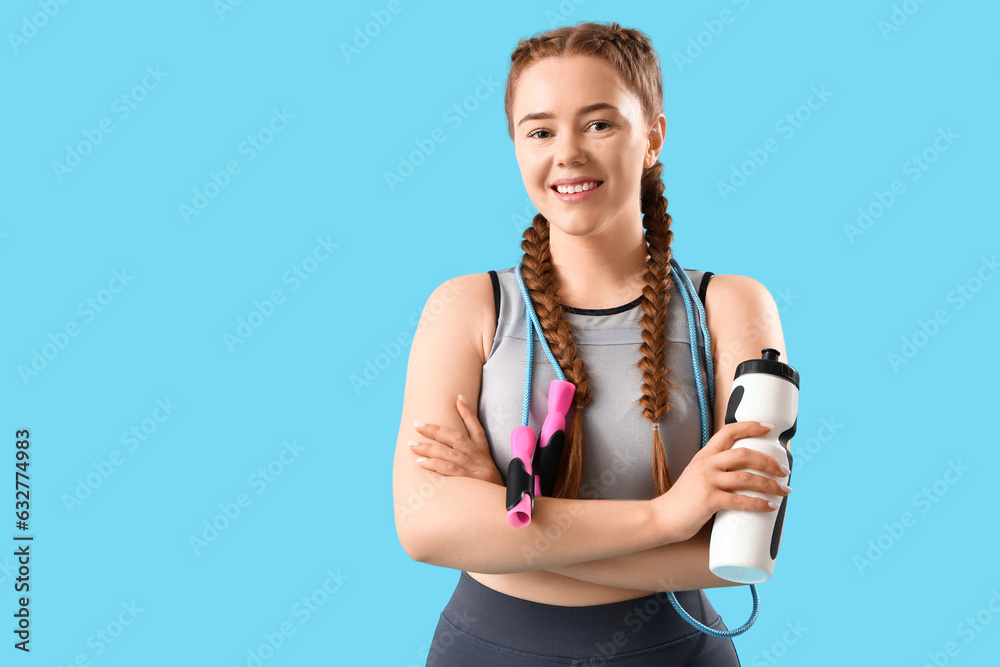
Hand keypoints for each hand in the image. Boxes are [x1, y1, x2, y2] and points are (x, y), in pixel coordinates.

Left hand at [410, 395, 503, 485]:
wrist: (508, 512)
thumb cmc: (493, 494)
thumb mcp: (488, 475)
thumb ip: (475, 464)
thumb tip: (455, 458)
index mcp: (485, 455)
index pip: (477, 429)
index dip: (468, 413)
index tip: (458, 398)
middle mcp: (480, 459)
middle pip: (456, 438)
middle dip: (435, 430)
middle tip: (417, 425)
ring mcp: (476, 470)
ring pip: (450, 453)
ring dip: (429, 447)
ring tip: (412, 445)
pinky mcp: (472, 482)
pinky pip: (451, 471)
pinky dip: (435, 465)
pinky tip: (421, 462)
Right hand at [650, 421, 790, 542]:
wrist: (661, 517)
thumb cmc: (683, 501)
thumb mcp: (697, 476)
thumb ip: (716, 471)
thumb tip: (746, 476)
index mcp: (704, 456)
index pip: (728, 432)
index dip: (750, 427)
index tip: (768, 427)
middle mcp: (706, 465)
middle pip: (744, 454)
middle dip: (768, 461)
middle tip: (783, 470)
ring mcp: (707, 481)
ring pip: (746, 478)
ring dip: (770, 484)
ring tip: (783, 490)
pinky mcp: (709, 500)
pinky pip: (740, 500)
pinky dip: (759, 504)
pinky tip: (770, 506)